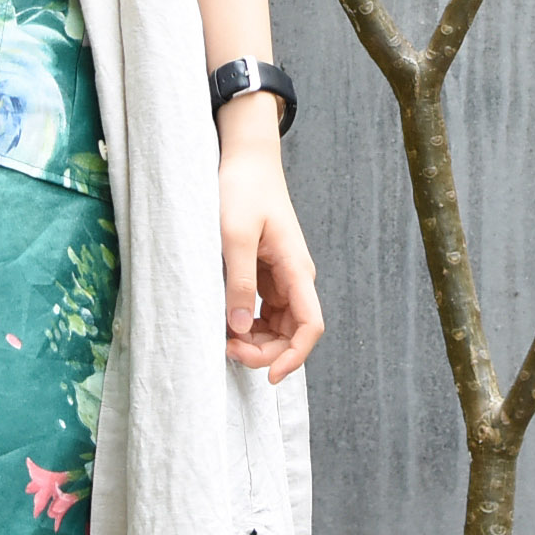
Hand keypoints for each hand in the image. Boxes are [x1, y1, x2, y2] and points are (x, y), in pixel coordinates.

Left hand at [218, 99, 323, 382]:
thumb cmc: (243, 189)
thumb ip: (238, 282)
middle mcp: (295, 277)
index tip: (270, 376)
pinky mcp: (266, 272)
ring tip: (223, 339)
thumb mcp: (234, 235)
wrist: (247, 158)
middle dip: (265, 351)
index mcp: (295, 268)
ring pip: (277, 325)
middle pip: (292, 332)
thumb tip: (239, 328)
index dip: (294, 356)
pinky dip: (247, 323)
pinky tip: (226, 323)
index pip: (310, 325)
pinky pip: (263, 310)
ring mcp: (281, 276)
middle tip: (228, 351)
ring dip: (255, 340)